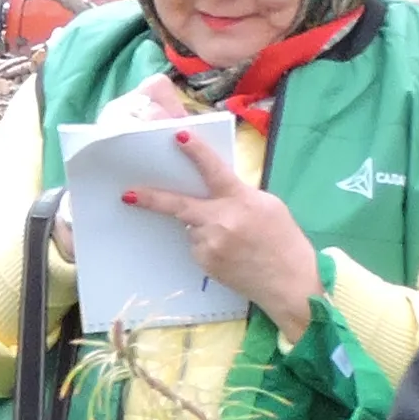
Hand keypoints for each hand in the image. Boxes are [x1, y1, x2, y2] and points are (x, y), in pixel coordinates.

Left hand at [123, 131, 321, 338]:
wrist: (290, 283)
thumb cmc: (284, 240)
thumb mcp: (268, 205)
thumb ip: (238, 193)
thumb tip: (214, 188)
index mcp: (241, 200)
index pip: (214, 170)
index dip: (196, 152)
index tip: (178, 136)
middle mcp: (221, 222)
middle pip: (179, 206)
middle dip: (151, 199)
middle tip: (128, 194)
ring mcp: (211, 245)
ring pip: (192, 226)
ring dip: (203, 225)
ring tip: (234, 238)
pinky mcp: (205, 263)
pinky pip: (197, 245)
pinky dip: (208, 242)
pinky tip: (230, 251)